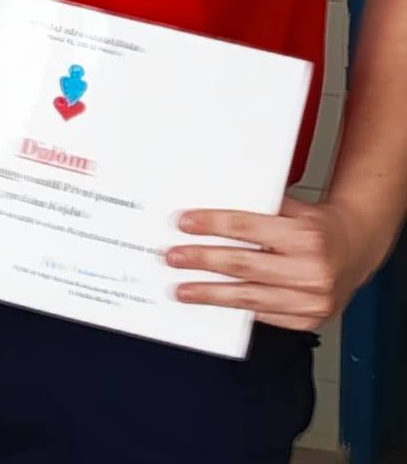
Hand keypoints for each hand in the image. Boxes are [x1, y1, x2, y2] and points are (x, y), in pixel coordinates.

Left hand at [168, 196, 389, 330]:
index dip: (212, 225)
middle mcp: (311, 269)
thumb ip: (256, 210)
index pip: (246, 227)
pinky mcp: (308, 319)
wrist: (356, 248)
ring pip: (250, 297)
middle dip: (202, 261)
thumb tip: (206, 213)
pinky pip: (264, 315)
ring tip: (182, 290)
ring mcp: (311, 299)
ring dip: (210, 294)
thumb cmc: (316, 226)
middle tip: (173, 257)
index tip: (184, 223)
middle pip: (243, 265)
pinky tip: (213, 303)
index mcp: (305, 235)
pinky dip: (235, 309)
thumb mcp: (291, 209)